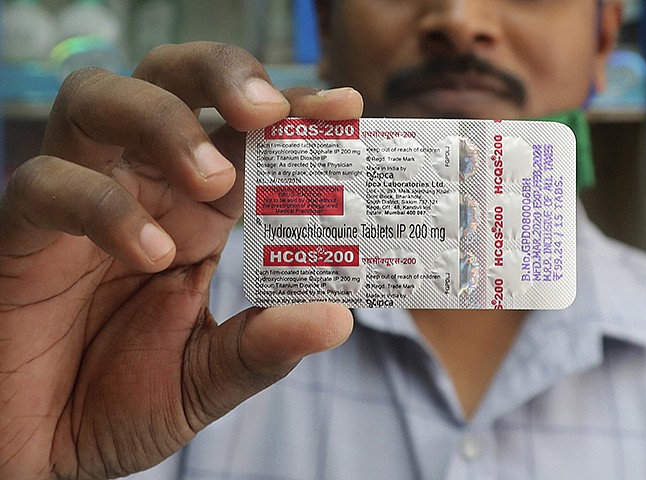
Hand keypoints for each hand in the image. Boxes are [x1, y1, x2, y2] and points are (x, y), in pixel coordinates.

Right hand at [0, 42, 360, 478]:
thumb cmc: (123, 401)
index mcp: (198, 211)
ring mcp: (80, 200)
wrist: (44, 450)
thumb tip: (338, 318)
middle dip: (223, 74)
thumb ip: (264, 347)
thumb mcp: (208, 378)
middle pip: (170, 78)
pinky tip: (152, 256)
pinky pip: (50, 185)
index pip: (244, 132)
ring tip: (215, 182)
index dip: (291, 107)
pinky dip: (104, 207)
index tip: (344, 107)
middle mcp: (141, 188)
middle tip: (269, 111)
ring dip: (164, 121)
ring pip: (100, 100)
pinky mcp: (25, 231)